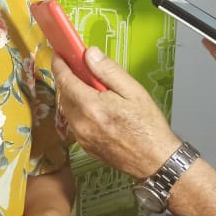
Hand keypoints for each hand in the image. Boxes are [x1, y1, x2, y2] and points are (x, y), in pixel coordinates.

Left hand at [52, 48, 179, 177]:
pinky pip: (75, 123)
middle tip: (83, 70)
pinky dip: (80, 112)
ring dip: (74, 96)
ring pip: (68, 109)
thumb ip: (108, 71)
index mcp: (91, 107)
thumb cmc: (148, 126)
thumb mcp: (133, 91)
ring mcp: (81, 138)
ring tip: (94, 91)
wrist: (156, 161)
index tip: (59, 55)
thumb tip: (90, 54)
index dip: (59, 65)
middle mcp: (81, 124)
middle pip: (64, 95)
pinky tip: (97, 110)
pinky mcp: (85, 147)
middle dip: (69, 80)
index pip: (65, 80)